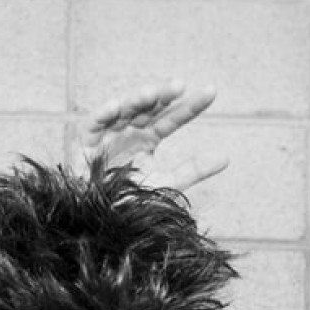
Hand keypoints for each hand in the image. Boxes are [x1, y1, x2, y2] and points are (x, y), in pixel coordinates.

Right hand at [80, 81, 228, 191]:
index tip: (211, 92)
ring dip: (136, 100)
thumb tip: (226, 157)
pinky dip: (101, 116)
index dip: (189, 107)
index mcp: (147, 139)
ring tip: (152, 93)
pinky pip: (92, 125)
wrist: (99, 223)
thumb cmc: (129, 202)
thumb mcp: (165, 184)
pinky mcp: (83, 144)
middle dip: (162, 96)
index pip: (171, 119)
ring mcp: (106, 136)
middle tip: (180, 87)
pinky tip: (115, 107)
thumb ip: (193, 170)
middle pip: (147, 108)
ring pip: (122, 111)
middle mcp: (128, 132)